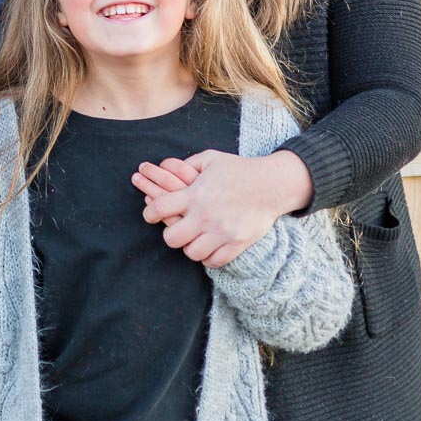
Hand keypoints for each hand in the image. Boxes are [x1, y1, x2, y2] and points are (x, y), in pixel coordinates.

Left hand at [134, 151, 312, 267]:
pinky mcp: (237, 243)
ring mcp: (222, 232)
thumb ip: (187, 164)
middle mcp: (206, 216)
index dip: (149, 213)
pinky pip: (214, 261)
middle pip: (172, 238)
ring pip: (192, 253)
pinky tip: (208, 247)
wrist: (271, 184)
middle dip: (170, 235)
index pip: (159, 208)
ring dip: (190, 247)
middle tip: (175, 230)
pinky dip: (208, 257)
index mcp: (195, 194)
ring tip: (193, 239)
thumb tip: (165, 167)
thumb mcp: (210, 159)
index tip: (150, 214)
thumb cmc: (238, 169)